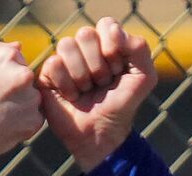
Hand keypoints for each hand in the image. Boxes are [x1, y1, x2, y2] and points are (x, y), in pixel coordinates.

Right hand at [0, 38, 43, 166]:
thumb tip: (18, 46)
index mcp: (8, 56)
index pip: (18, 61)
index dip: (4, 76)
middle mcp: (23, 74)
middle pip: (26, 80)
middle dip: (14, 90)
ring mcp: (31, 98)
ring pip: (31, 99)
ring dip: (19, 106)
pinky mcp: (34, 121)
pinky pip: (33, 119)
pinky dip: (22, 123)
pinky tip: (4, 126)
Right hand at [38, 19, 156, 170]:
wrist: (102, 135)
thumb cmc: (122, 106)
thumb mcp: (144, 78)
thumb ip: (139, 48)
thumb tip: (112, 30)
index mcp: (106, 42)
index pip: (106, 25)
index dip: (113, 49)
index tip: (118, 71)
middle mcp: (83, 47)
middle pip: (85, 34)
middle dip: (98, 66)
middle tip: (102, 84)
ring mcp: (64, 60)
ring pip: (67, 46)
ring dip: (82, 76)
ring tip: (86, 91)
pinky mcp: (47, 75)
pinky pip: (54, 64)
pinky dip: (67, 85)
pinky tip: (72, 97)